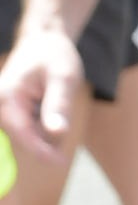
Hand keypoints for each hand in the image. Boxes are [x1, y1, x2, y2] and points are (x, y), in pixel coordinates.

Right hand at [0, 22, 87, 168]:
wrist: (43, 42)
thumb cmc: (54, 55)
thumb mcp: (64, 77)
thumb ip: (58, 105)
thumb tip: (57, 134)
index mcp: (7, 97)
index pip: (23, 134)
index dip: (42, 151)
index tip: (60, 162)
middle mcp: (0, 105)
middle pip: (29, 137)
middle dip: (51, 130)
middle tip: (60, 97)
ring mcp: (5, 111)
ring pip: (34, 136)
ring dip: (50, 126)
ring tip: (54, 96)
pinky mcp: (12, 114)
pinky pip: (34, 130)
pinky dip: (46, 122)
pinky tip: (48, 102)